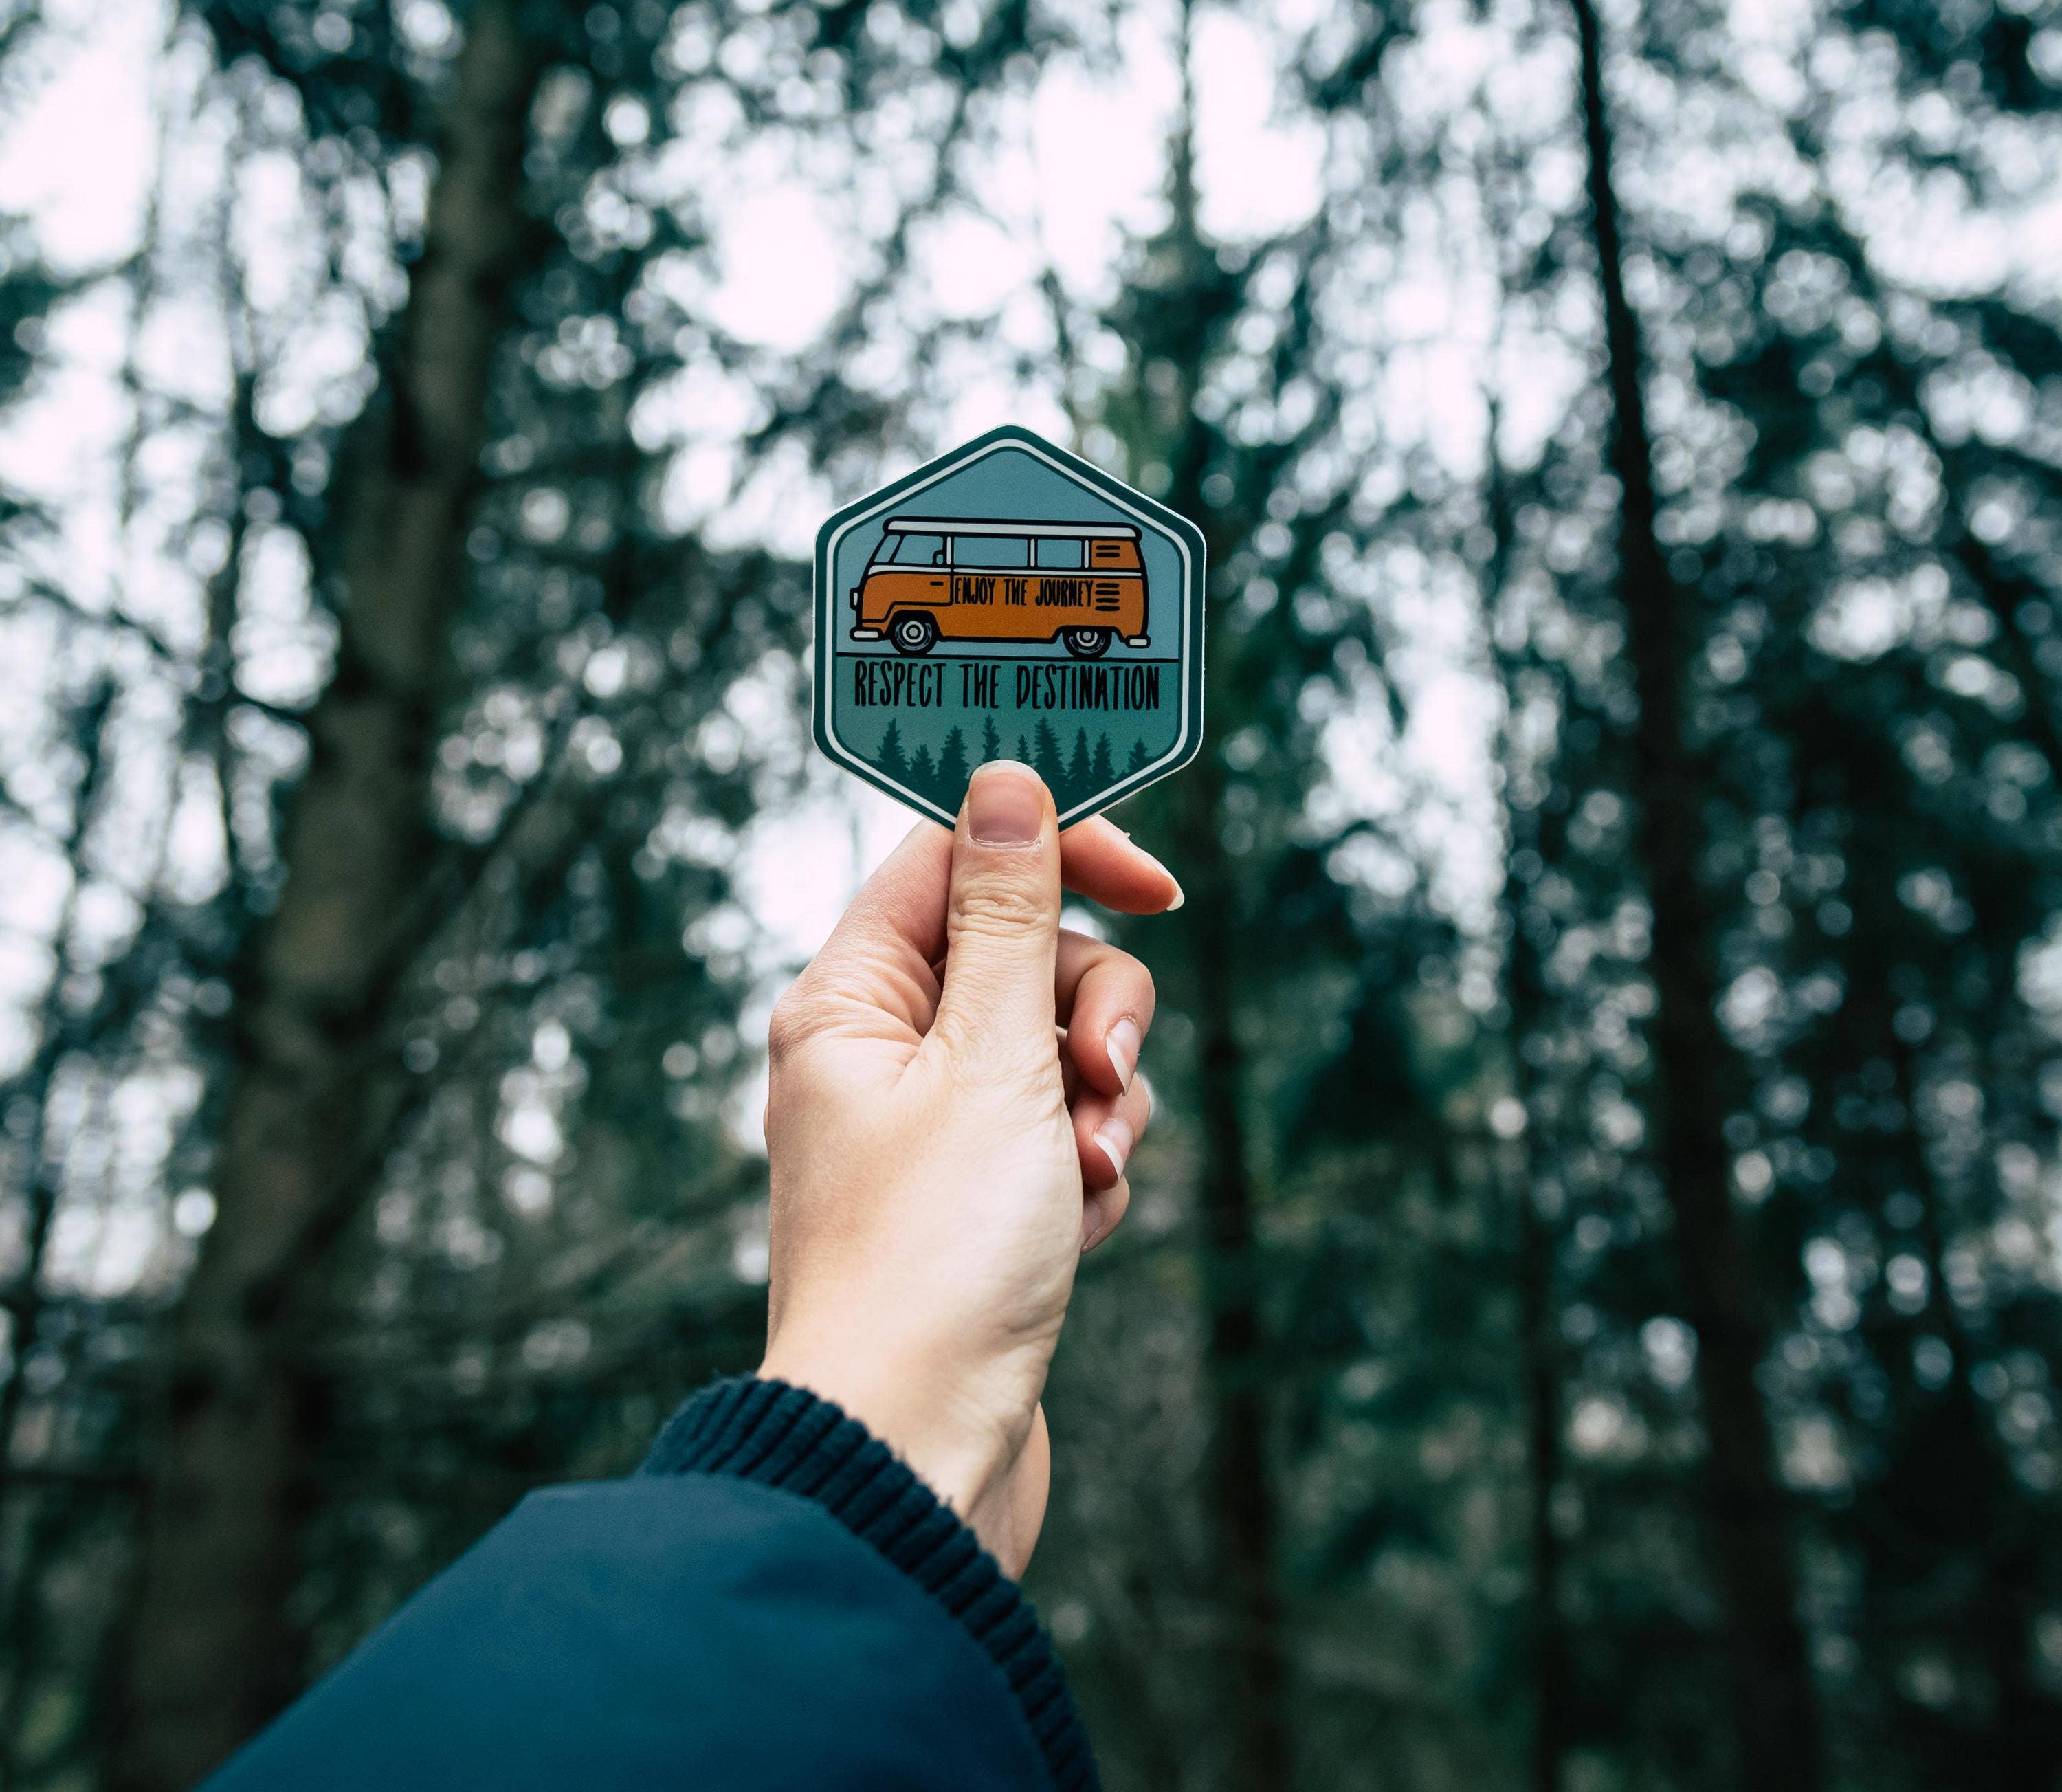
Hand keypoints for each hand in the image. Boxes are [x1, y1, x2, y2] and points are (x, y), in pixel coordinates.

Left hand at [758, 761, 1176, 1574]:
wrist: (914, 1454)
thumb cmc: (935, 1258)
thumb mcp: (992, 1060)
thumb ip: (1012, 915)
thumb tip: (1005, 780)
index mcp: (852, 998)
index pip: (958, 858)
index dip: (1060, 851)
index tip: (1157, 885)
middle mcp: (880, 1052)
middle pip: (1027, 955)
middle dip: (1094, 1008)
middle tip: (1096, 1075)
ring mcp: (930, 1131)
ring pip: (1058, 1049)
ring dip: (1101, 1101)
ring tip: (1081, 1176)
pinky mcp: (975, 1200)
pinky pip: (1062, 1135)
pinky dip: (1086, 1170)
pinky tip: (1072, 1230)